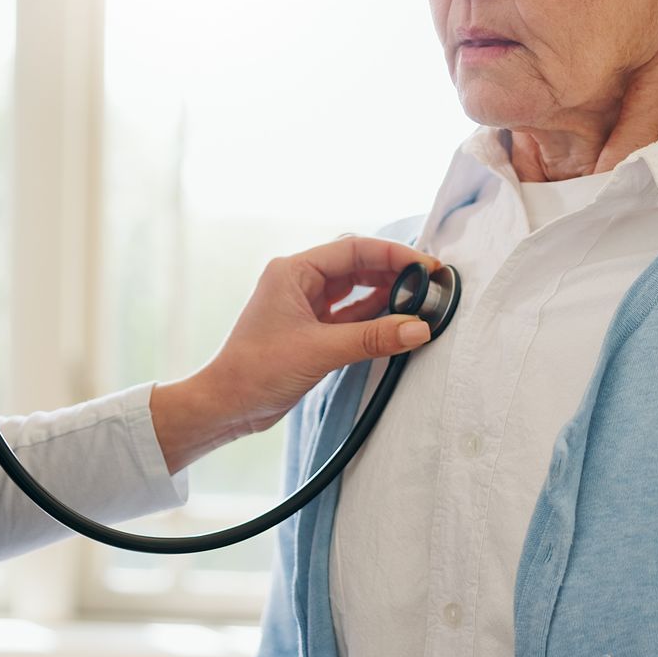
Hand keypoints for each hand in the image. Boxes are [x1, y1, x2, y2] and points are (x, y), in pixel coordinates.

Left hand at [150, 237, 439, 471]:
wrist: (227, 406)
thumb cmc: (257, 371)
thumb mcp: (319, 351)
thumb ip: (372, 338)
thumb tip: (419, 327)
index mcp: (293, 271)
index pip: (353, 250)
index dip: (394, 255)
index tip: (427, 266)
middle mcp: (299, 281)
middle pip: (357, 265)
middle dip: (394, 272)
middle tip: (431, 284)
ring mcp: (305, 305)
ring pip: (355, 289)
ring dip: (387, 293)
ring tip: (421, 299)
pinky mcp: (311, 329)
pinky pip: (350, 313)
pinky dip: (374, 315)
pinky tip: (399, 317)